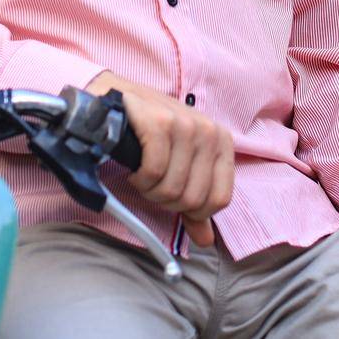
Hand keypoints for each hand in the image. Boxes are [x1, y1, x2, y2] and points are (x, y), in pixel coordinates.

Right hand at [86, 70, 233, 246]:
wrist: (117, 97)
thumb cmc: (151, 133)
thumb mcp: (180, 163)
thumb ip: (195, 205)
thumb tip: (205, 241)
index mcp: (222, 142)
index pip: (219, 199)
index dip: (192, 211)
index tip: (172, 197)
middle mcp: (209, 131)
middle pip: (193, 199)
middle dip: (165, 200)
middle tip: (151, 184)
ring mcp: (185, 124)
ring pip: (172, 189)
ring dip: (149, 190)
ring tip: (142, 174)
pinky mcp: (158, 122)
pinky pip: (154, 172)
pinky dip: (139, 178)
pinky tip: (134, 166)